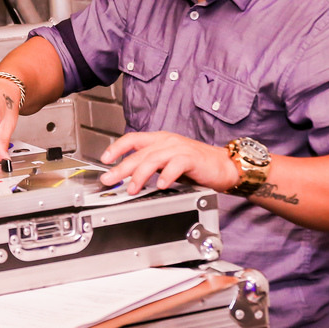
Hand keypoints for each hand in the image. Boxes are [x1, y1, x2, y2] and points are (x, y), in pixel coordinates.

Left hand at [99, 131, 239, 194]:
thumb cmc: (196, 164)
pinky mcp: (192, 158)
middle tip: (109, 179)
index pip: (133, 139)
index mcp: (159, 140)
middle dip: (121, 167)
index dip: (117, 148)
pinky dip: (166, 175)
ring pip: (153, 158)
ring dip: (140, 175)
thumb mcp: (167, 162)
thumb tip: (127, 176)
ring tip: (132, 188)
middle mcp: (167, 142)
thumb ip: (150, 166)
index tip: (104, 159)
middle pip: (139, 153)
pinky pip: (176, 165)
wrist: (224, 165)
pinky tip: (160, 185)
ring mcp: (179, 148)